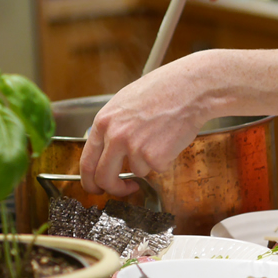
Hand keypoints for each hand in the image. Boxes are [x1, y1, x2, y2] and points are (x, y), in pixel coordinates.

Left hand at [78, 60, 205, 196]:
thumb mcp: (125, 102)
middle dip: (114, 189)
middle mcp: (114, 136)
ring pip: (137, 171)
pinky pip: (158, 168)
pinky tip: (171, 138)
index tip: (98, 187)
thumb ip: (113, 127)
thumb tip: (108, 150)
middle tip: (124, 190)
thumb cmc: (163, 89)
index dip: (90, 180)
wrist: (190, 88)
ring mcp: (134, 148)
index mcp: (103, 122)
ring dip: (150, 162)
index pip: (86, 162)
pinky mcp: (154, 157)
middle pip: (104, 178)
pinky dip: (166, 158)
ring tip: (162, 137)